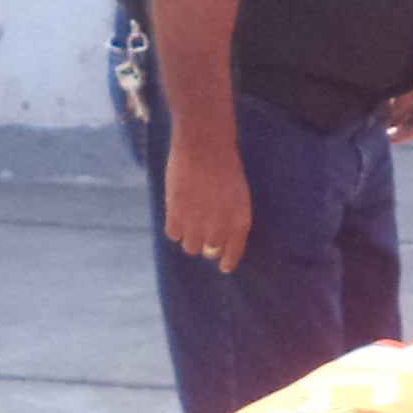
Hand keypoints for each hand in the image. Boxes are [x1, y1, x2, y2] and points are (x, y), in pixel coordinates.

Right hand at [160, 120, 251, 268]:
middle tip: (200, 227)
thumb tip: (220, 237)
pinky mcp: (176, 217)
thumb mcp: (238, 195)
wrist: (204, 146)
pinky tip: (177, 209)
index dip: (226, 261)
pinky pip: (173, 234)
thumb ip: (230, 218)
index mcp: (240, 223)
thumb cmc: (224, 165)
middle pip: (209, 251)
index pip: (233, 254)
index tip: (222, 265)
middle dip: (205, 241)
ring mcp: (197, 225)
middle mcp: (220, 229)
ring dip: (188, 234)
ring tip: (188, 215)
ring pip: (190, 246)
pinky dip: (174, 225)